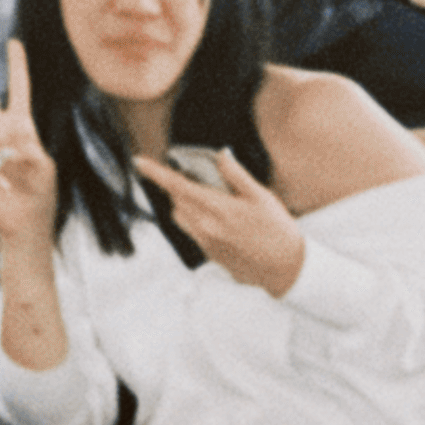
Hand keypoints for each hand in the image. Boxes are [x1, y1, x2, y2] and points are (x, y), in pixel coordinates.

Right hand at [0, 37, 59, 249]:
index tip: (14, 43)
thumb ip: (29, 148)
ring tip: (0, 158)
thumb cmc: (40, 191)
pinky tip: (5, 187)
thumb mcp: (44, 166)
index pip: (18, 90)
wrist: (26, 221)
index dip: (16, 67)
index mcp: (21, 125)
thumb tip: (10, 137)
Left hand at [131, 144, 307, 296]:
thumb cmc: (277, 230)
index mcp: (217, 209)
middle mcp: (205, 227)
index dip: (156, 173)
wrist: (285, 269)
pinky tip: (221, 220)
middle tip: (202, 180)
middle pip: (176, 201)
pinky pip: (192, 232)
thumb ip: (236, 175)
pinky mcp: (209, 254)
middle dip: (180, 187)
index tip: (139, 162)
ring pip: (180, 217)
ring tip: (211, 199)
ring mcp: (205, 243)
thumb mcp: (261, 196)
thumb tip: (220, 156)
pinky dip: (196, 219)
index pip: (177, 187)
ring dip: (186, 204)